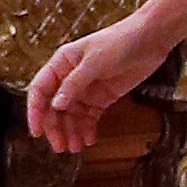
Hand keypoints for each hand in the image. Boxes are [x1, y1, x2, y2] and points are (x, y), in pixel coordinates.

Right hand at [21, 17, 169, 154]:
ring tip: (75, 148)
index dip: (35, 111)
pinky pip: (90, 116)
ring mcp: (86, 89)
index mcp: (61, 63)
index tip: (36, 131)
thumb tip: (56, 105)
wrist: (151, 39)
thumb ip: (75, 83)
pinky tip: (89, 139)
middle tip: (60, 146)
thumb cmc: (121, 41)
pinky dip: (87, 128)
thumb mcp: (95, 61)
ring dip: (71, 132)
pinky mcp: (103, 97)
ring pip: (72, 115)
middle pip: (55, 108)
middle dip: (56, 128)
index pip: (40, 90)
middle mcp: (69, 78)